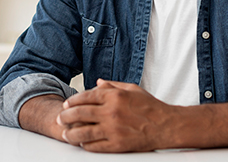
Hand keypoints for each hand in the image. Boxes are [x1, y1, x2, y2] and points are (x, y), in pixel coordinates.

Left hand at [57, 79, 174, 152]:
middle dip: (66, 117)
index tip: (66, 105)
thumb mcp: (131, 89)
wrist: (167, 125)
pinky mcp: (118, 144)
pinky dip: (86, 145)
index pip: (85, 96)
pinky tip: (82, 143)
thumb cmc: (150, 107)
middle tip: (60, 119)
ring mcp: (113, 129)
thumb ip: (112, 85)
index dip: (72, 101)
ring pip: (83, 132)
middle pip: (80, 113)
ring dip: (71, 133)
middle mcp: (111, 112)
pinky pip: (95, 146)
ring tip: (66, 134)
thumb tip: (97, 82)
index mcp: (114, 96)